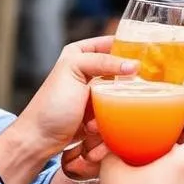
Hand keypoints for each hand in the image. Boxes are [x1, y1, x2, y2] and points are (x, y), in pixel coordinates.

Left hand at [17, 36, 136, 159]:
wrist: (39, 141)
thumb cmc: (51, 106)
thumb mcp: (73, 71)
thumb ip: (103, 61)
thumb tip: (134, 65)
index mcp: (80, 53)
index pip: (113, 43)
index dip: (130, 50)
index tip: (144, 61)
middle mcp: (89, 73)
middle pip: (123, 74)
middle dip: (121, 91)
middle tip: (111, 102)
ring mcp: (96, 96)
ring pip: (122, 99)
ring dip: (110, 116)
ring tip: (89, 125)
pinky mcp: (99, 117)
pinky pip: (116, 118)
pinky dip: (106, 129)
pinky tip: (89, 133)